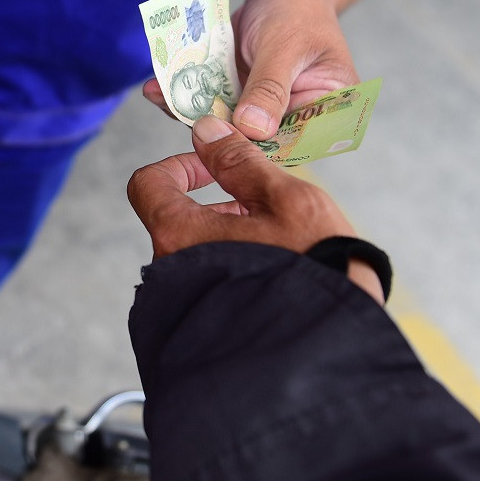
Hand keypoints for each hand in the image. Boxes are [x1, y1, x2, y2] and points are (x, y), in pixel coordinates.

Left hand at [127, 114, 383, 302]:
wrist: (332, 348)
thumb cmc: (314, 267)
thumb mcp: (286, 200)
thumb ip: (239, 161)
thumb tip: (206, 131)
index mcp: (178, 235)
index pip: (147, 185)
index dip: (180, 166)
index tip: (214, 168)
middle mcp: (169, 272)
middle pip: (177, 219)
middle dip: (217, 205)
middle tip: (265, 209)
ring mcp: (183, 304)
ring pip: (195, 253)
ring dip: (229, 237)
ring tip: (278, 244)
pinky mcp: (202, 327)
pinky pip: (207, 285)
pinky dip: (232, 268)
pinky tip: (272, 273)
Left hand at [138, 0, 359, 139]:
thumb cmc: (298, 10)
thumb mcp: (285, 45)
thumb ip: (269, 88)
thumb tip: (252, 129)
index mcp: (326, 112)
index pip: (292, 142)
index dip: (256, 147)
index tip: (219, 137)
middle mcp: (296, 121)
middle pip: (254, 140)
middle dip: (212, 129)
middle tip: (175, 110)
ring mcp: (263, 114)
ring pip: (225, 125)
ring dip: (188, 110)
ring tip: (157, 92)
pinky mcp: (238, 101)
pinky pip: (211, 106)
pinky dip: (184, 96)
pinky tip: (158, 86)